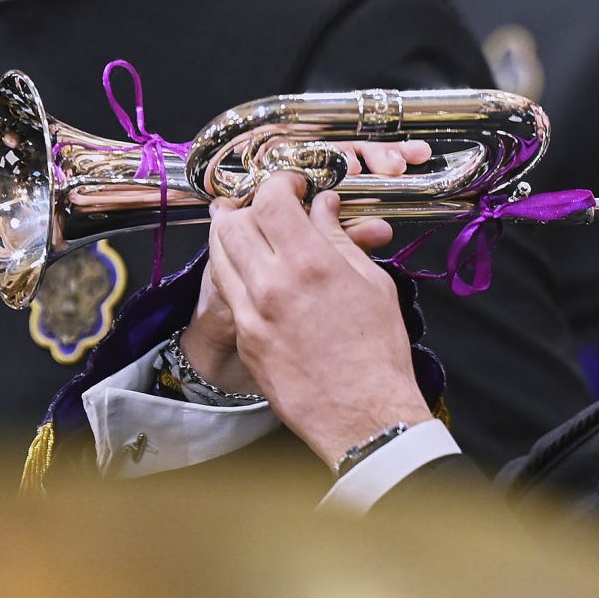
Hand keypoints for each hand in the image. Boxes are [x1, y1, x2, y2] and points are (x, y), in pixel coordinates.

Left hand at [208, 173, 431, 467]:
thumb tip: (323, 208)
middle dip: (249, 204)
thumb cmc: (378, 353)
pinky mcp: (244, 338)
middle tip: (269, 206)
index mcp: (311, 264)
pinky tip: (256, 270)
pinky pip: (227, 289)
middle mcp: (272, 284)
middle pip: (233, 221)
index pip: (272, 200)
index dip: (281, 183)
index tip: (295, 186)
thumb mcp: (372, 284)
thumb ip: (340, 240)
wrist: (364, 414)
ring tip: (254, 230)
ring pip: (219, 253)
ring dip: (233, 233)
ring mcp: (251, 313)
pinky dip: (236, 269)